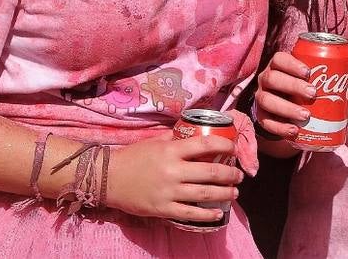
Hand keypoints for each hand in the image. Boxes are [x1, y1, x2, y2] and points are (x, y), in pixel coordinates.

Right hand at [104, 134, 241, 222]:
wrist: (108, 178)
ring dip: (224, 193)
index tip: (233, 147)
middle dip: (229, 173)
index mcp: (171, 151)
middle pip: (210, 171)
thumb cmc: (133, 157)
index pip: (204, 144)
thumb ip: (175, 140)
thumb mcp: (155, 142)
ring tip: (235, 192)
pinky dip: (207, 214)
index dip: (223, 144)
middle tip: (239, 175)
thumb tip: (195, 134)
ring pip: (204, 193)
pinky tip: (218, 212)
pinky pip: (190, 213)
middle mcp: (172, 171)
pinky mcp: (163, 209)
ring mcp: (169, 191)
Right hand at [253, 50, 315, 138]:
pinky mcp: (260, 117)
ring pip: (267, 100)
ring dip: (286, 108)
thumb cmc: (303, 88)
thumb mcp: (317, 81)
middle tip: (313, 94)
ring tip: (305, 116)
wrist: (285, 110)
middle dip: (292, 85)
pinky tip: (294, 131)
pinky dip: (279, 127)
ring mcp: (261, 98)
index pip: (279, 59)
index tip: (308, 72)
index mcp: (279, 66)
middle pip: (273, 78)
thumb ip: (337, 80)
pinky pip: (265, 122)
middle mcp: (266, 79)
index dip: (292, 64)